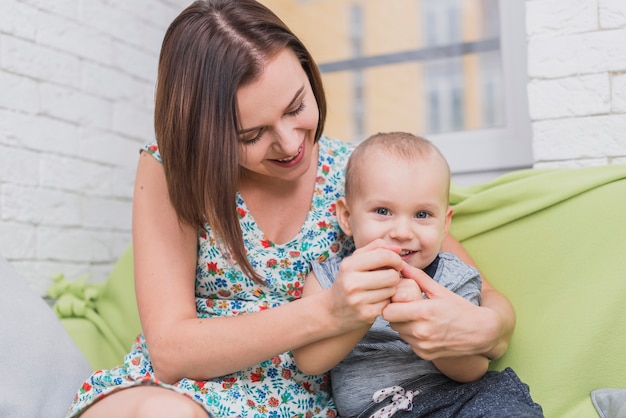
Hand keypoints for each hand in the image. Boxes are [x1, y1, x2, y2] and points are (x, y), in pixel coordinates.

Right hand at [326, 239, 402, 330]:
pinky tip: (376, 301)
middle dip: (394, 276)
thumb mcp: (355, 261)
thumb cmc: (347, 281)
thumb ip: (375, 248)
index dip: (395, 259)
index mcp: (349, 266)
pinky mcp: (366, 314)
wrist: (332, 311)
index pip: (383, 256)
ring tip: (379, 289)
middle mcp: (352, 283)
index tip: (396, 264)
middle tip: (387, 278)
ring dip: (390, 289)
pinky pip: (388, 304)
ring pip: (392, 290)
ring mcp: (358, 301)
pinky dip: (385, 302)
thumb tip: (398, 248)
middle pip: (392, 275)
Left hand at [382, 262, 497, 360]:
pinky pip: (409, 343)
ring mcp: (423, 345)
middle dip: (395, 313)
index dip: (390, 304)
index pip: (388, 311)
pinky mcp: (425, 355)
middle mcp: (421, 331)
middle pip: (391, 322)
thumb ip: (417, 277)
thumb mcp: (439, 290)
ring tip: (415, 316)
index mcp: (423, 312)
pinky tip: (423, 328)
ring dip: (403, 325)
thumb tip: (400, 263)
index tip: (396, 298)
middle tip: (404, 306)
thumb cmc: (460, 308)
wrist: (481, 333)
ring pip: (399, 333)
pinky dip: (412, 336)